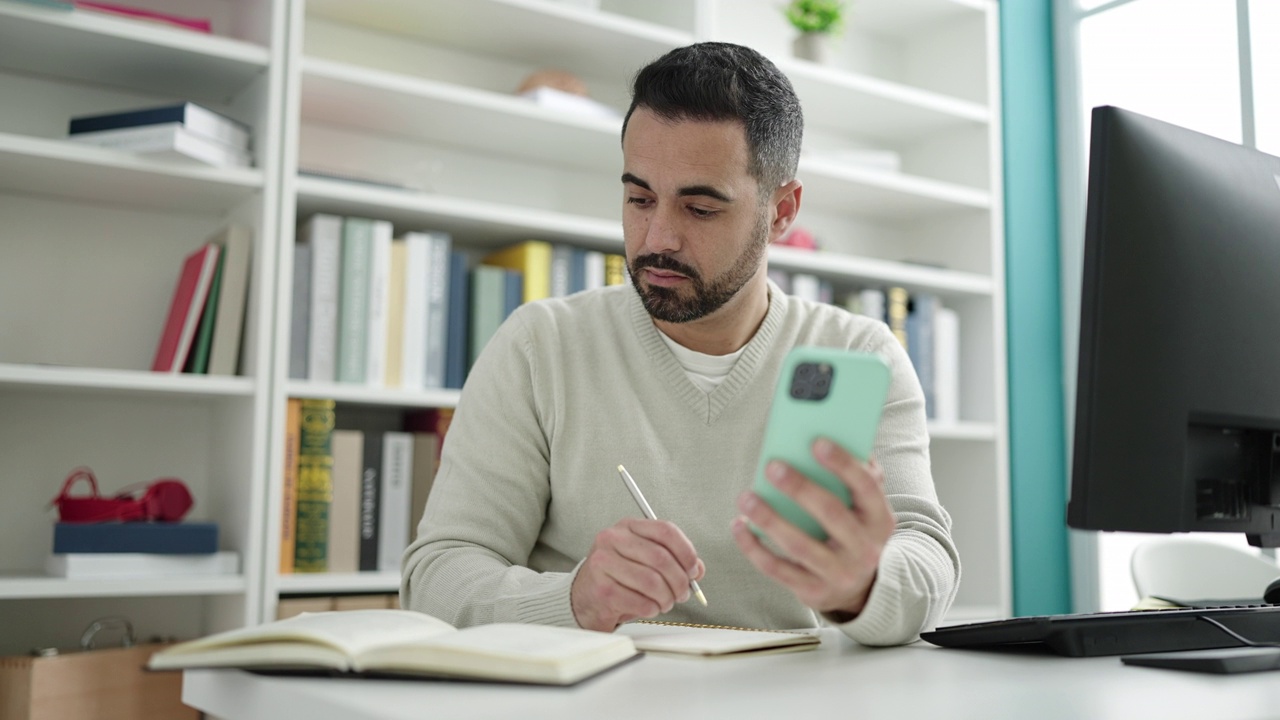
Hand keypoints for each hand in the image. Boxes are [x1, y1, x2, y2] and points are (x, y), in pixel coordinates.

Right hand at [571, 517, 704, 631]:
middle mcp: (613, 539)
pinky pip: (640, 601)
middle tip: (682, 593)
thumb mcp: (645, 562)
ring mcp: (603, 562)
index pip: (665, 530)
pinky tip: (649, 608)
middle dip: (679, 581)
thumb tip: (697, 569)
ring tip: (665, 603)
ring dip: (667, 598)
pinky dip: (652, 609)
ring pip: (652, 582)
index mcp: (628, 526)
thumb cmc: (619, 579)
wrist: (585, 599)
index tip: (693, 570)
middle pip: (661, 558)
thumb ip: (674, 561)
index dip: (686, 552)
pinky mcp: (601, 588)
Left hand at [731, 437, 893, 619]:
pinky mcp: (813, 591)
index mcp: (880, 519)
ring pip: (800, 545)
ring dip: (770, 519)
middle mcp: (865, 548)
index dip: (843, 464)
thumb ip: (860, 474)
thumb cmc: (857, 531)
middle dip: (800, 489)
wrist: (864, 590)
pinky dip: (754, 547)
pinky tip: (739, 525)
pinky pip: (778, 569)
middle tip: (772, 466)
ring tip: (746, 497)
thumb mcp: (868, 507)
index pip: (866, 486)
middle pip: (831, 514)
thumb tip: (837, 432)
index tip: (816, 442)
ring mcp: (839, 574)